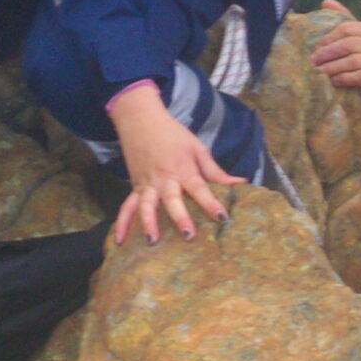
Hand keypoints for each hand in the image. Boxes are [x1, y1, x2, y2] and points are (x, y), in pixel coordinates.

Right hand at [107, 84, 242, 244]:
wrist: (140, 119)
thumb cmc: (173, 134)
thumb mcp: (197, 149)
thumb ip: (216, 171)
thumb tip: (241, 183)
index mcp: (182, 168)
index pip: (199, 188)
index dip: (211, 202)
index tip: (222, 217)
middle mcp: (164, 178)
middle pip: (171, 199)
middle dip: (179, 217)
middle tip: (188, 235)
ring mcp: (147, 184)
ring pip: (145, 205)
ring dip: (148, 223)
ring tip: (152, 241)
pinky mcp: (135, 187)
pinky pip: (126, 207)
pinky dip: (121, 223)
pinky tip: (119, 241)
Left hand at [309, 4, 360, 121]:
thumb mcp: (359, 43)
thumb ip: (345, 24)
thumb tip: (326, 2)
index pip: (347, 28)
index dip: (328, 38)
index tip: (314, 48)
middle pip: (349, 44)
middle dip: (327, 53)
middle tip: (312, 62)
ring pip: (353, 61)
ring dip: (333, 67)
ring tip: (319, 73)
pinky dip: (345, 78)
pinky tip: (335, 81)